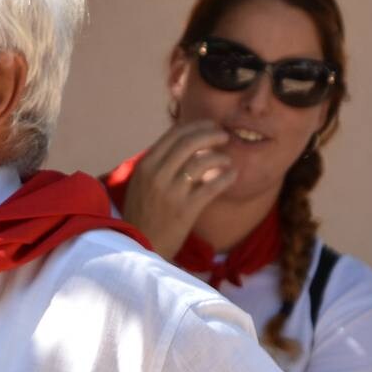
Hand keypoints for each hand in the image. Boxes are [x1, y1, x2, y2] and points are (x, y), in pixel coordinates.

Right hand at [116, 121, 237, 258]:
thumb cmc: (142, 213)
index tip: (210, 126)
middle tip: (223, 136)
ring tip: (227, 159)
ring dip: (220, 156)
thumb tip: (185, 141)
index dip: (196, 126)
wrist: (139, 246)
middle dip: (211, 134)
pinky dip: (226, 177)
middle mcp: (156, 175)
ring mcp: (171, 192)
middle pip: (189, 142)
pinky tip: (232, 175)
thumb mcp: (141, 183)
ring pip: (202, 162)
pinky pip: (212, 186)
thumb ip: (159, 162)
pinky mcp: (186, 209)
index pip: (174, 134)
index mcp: (145, 165)